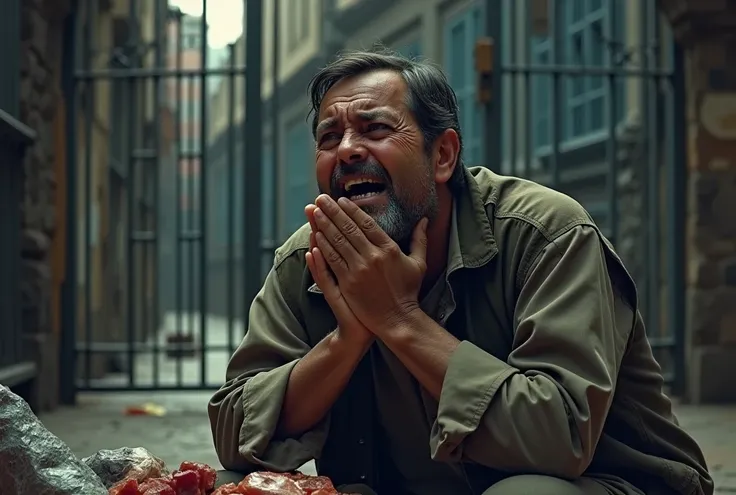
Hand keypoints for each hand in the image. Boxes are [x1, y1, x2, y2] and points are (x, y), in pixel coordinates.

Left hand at [310, 194, 427, 334]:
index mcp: (389, 249)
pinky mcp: (348, 282)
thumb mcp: (419, 264)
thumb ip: (419, 240)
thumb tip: (424, 220)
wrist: (397, 319)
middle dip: (332, 211)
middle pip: (348, 228)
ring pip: (337, 241)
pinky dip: (323, 246)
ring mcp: (358, 269)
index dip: (351, 210)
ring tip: (314, 212)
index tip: (340, 200)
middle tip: (320, 198)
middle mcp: (372, 256)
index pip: (366, 223)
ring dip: (324, 224)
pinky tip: (316, 235)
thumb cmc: (408, 292)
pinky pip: (333, 260)